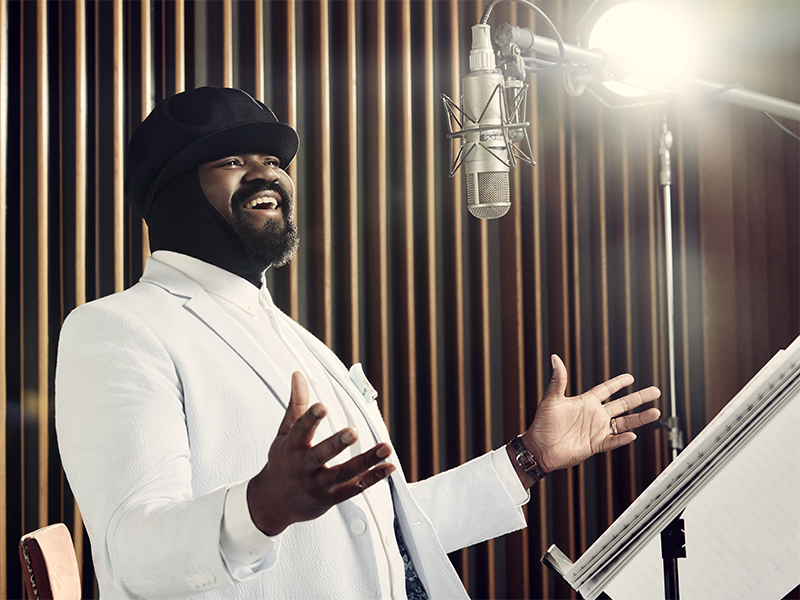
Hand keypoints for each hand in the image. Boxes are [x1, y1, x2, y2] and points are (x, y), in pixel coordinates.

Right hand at [247, 372, 395, 535]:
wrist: (273, 503)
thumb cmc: (282, 464)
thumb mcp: (284, 433)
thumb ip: (296, 404)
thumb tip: (299, 376)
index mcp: (291, 448)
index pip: (300, 431)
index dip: (310, 418)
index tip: (322, 406)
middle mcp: (304, 468)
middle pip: (320, 455)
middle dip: (337, 444)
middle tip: (352, 432)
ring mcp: (318, 485)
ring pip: (344, 474)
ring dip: (366, 461)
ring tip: (385, 449)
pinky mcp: (332, 497)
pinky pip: (354, 489)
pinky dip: (373, 478)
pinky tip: (388, 466)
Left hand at [511, 355, 660, 486]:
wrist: (538, 448)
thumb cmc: (542, 424)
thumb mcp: (551, 399)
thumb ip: (558, 380)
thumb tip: (555, 358)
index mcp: (585, 402)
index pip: (606, 390)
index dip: (617, 383)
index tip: (630, 377)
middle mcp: (594, 415)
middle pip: (622, 405)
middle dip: (639, 398)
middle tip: (655, 392)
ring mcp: (596, 430)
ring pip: (623, 423)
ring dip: (639, 418)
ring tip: (656, 412)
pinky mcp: (595, 445)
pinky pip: (612, 441)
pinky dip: (622, 439)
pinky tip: (632, 435)